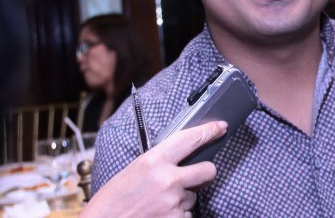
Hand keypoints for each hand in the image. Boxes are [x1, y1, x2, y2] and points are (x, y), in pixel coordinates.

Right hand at [81, 121, 227, 217]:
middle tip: (196, 175)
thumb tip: (184, 155)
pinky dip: (176, 215)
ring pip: (193, 196)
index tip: (220, 127)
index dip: (209, 131)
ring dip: (182, 199)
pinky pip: (187, 214)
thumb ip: (160, 161)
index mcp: (153, 161)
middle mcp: (168, 180)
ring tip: (158, 202)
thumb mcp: (135, 169)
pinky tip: (159, 213)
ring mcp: (174, 203)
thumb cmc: (114, 198)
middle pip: (208, 170)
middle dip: (205, 172)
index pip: (190, 139)